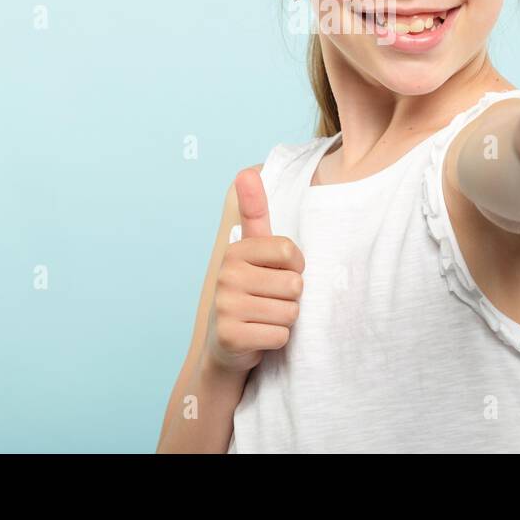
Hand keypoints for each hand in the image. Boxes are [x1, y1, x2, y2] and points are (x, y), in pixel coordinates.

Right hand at [202, 168, 305, 374]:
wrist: (226, 347)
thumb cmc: (251, 293)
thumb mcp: (254, 252)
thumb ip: (255, 212)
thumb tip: (245, 172)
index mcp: (236, 250)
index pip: (290, 252)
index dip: (294, 267)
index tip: (278, 275)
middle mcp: (226, 274)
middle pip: (294, 284)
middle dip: (290, 298)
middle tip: (269, 302)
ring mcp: (225, 306)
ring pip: (290, 311)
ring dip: (285, 320)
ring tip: (264, 319)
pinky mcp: (230, 336)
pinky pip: (280, 336)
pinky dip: (277, 341)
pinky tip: (259, 337)